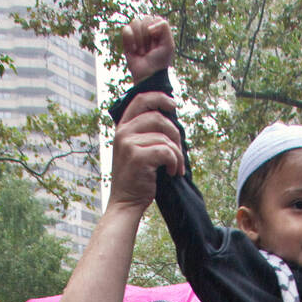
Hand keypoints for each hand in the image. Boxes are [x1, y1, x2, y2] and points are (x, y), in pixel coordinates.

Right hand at [110, 91, 184, 210]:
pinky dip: (174, 162)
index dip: (160, 98)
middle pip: (158, 117)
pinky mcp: (137, 157)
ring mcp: (128, 144)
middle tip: (180, 152)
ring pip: (164, 138)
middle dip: (175, 134)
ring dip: (177, 154)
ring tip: (176, 168)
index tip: (174, 106)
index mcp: (122, 128)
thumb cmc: (136, 180)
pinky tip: (172, 172)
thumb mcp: (136, 151)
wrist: (125, 203)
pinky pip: (166, 151)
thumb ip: (146, 135)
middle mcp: (123, 133)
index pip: (141, 100)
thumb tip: (171, 123)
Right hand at [122, 15, 174, 82]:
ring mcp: (137, 34)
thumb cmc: (160, 62)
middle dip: (148, 36)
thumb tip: (148, 26)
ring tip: (142, 52)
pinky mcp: (127, 40)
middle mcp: (147, 30)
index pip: (155, 18)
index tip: (157, 45)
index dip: (156, 31)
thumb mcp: (169, 44)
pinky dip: (130, 40)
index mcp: (158, 29)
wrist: (148, 75)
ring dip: (139, 40)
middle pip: (145, 19)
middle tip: (150, 50)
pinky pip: (126, 29)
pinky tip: (134, 50)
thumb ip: (164, 27)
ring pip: (135, 22)